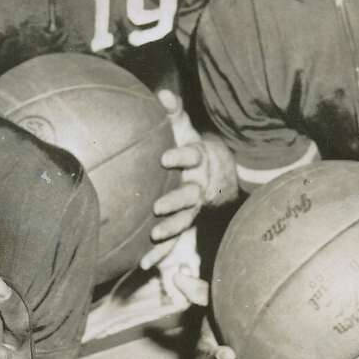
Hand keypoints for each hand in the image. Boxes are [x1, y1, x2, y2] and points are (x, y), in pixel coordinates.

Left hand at [141, 91, 237, 270]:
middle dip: (176, 201)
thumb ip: (172, 112)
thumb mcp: (183, 128)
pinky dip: (160, 253)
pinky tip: (144, 264)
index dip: (181, 156)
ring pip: (185, 221)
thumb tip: (161, 93)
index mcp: (198, 159)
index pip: (193, 156)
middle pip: (191, 195)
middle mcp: (199, 185)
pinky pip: (175, 241)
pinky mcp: (185, 222)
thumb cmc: (189, 145)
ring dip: (171, 229)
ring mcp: (194, 207)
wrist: (215, 170)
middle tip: (158, 206)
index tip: (165, 157)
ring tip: (155, 235)